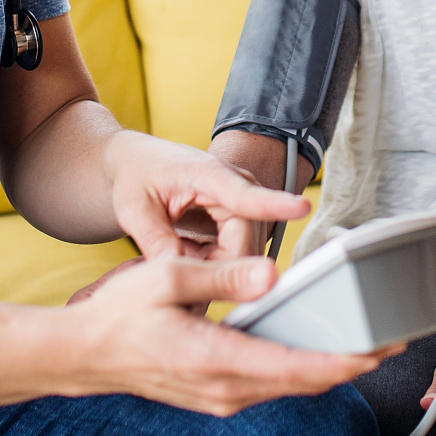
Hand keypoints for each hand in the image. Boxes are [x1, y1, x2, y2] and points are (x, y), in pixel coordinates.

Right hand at [68, 253, 382, 414]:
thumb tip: (270, 273)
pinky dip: (302, 371)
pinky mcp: (218, 395)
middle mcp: (226, 390)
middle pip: (304, 383)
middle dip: (351, 364)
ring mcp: (222, 398)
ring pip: (290, 388)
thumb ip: (221, 278)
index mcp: (218, 361)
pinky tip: (318, 352)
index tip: (379, 350)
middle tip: (392, 341)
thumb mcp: (166, 280)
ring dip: (329, 369)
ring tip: (367, 345)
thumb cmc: (119, 316)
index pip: (297, 369)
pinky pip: (272, 386)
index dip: (344, 362)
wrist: (83, 356)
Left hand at [104, 130, 308, 261]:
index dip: (275, 203)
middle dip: (213, 269)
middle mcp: (234, 186)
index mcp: (208, 174)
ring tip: (173, 248)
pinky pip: (234, 256)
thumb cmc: (137, 176)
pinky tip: (184, 248)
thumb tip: (176, 270)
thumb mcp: (134, 207)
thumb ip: (154, 238)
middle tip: (174, 268)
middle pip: (244, 244)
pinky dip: (208, 262)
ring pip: (241, 255)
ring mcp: (240, 204)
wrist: (138, 165)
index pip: (246, 193)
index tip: (302, 208)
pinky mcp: (239, 220)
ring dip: (208, 265)